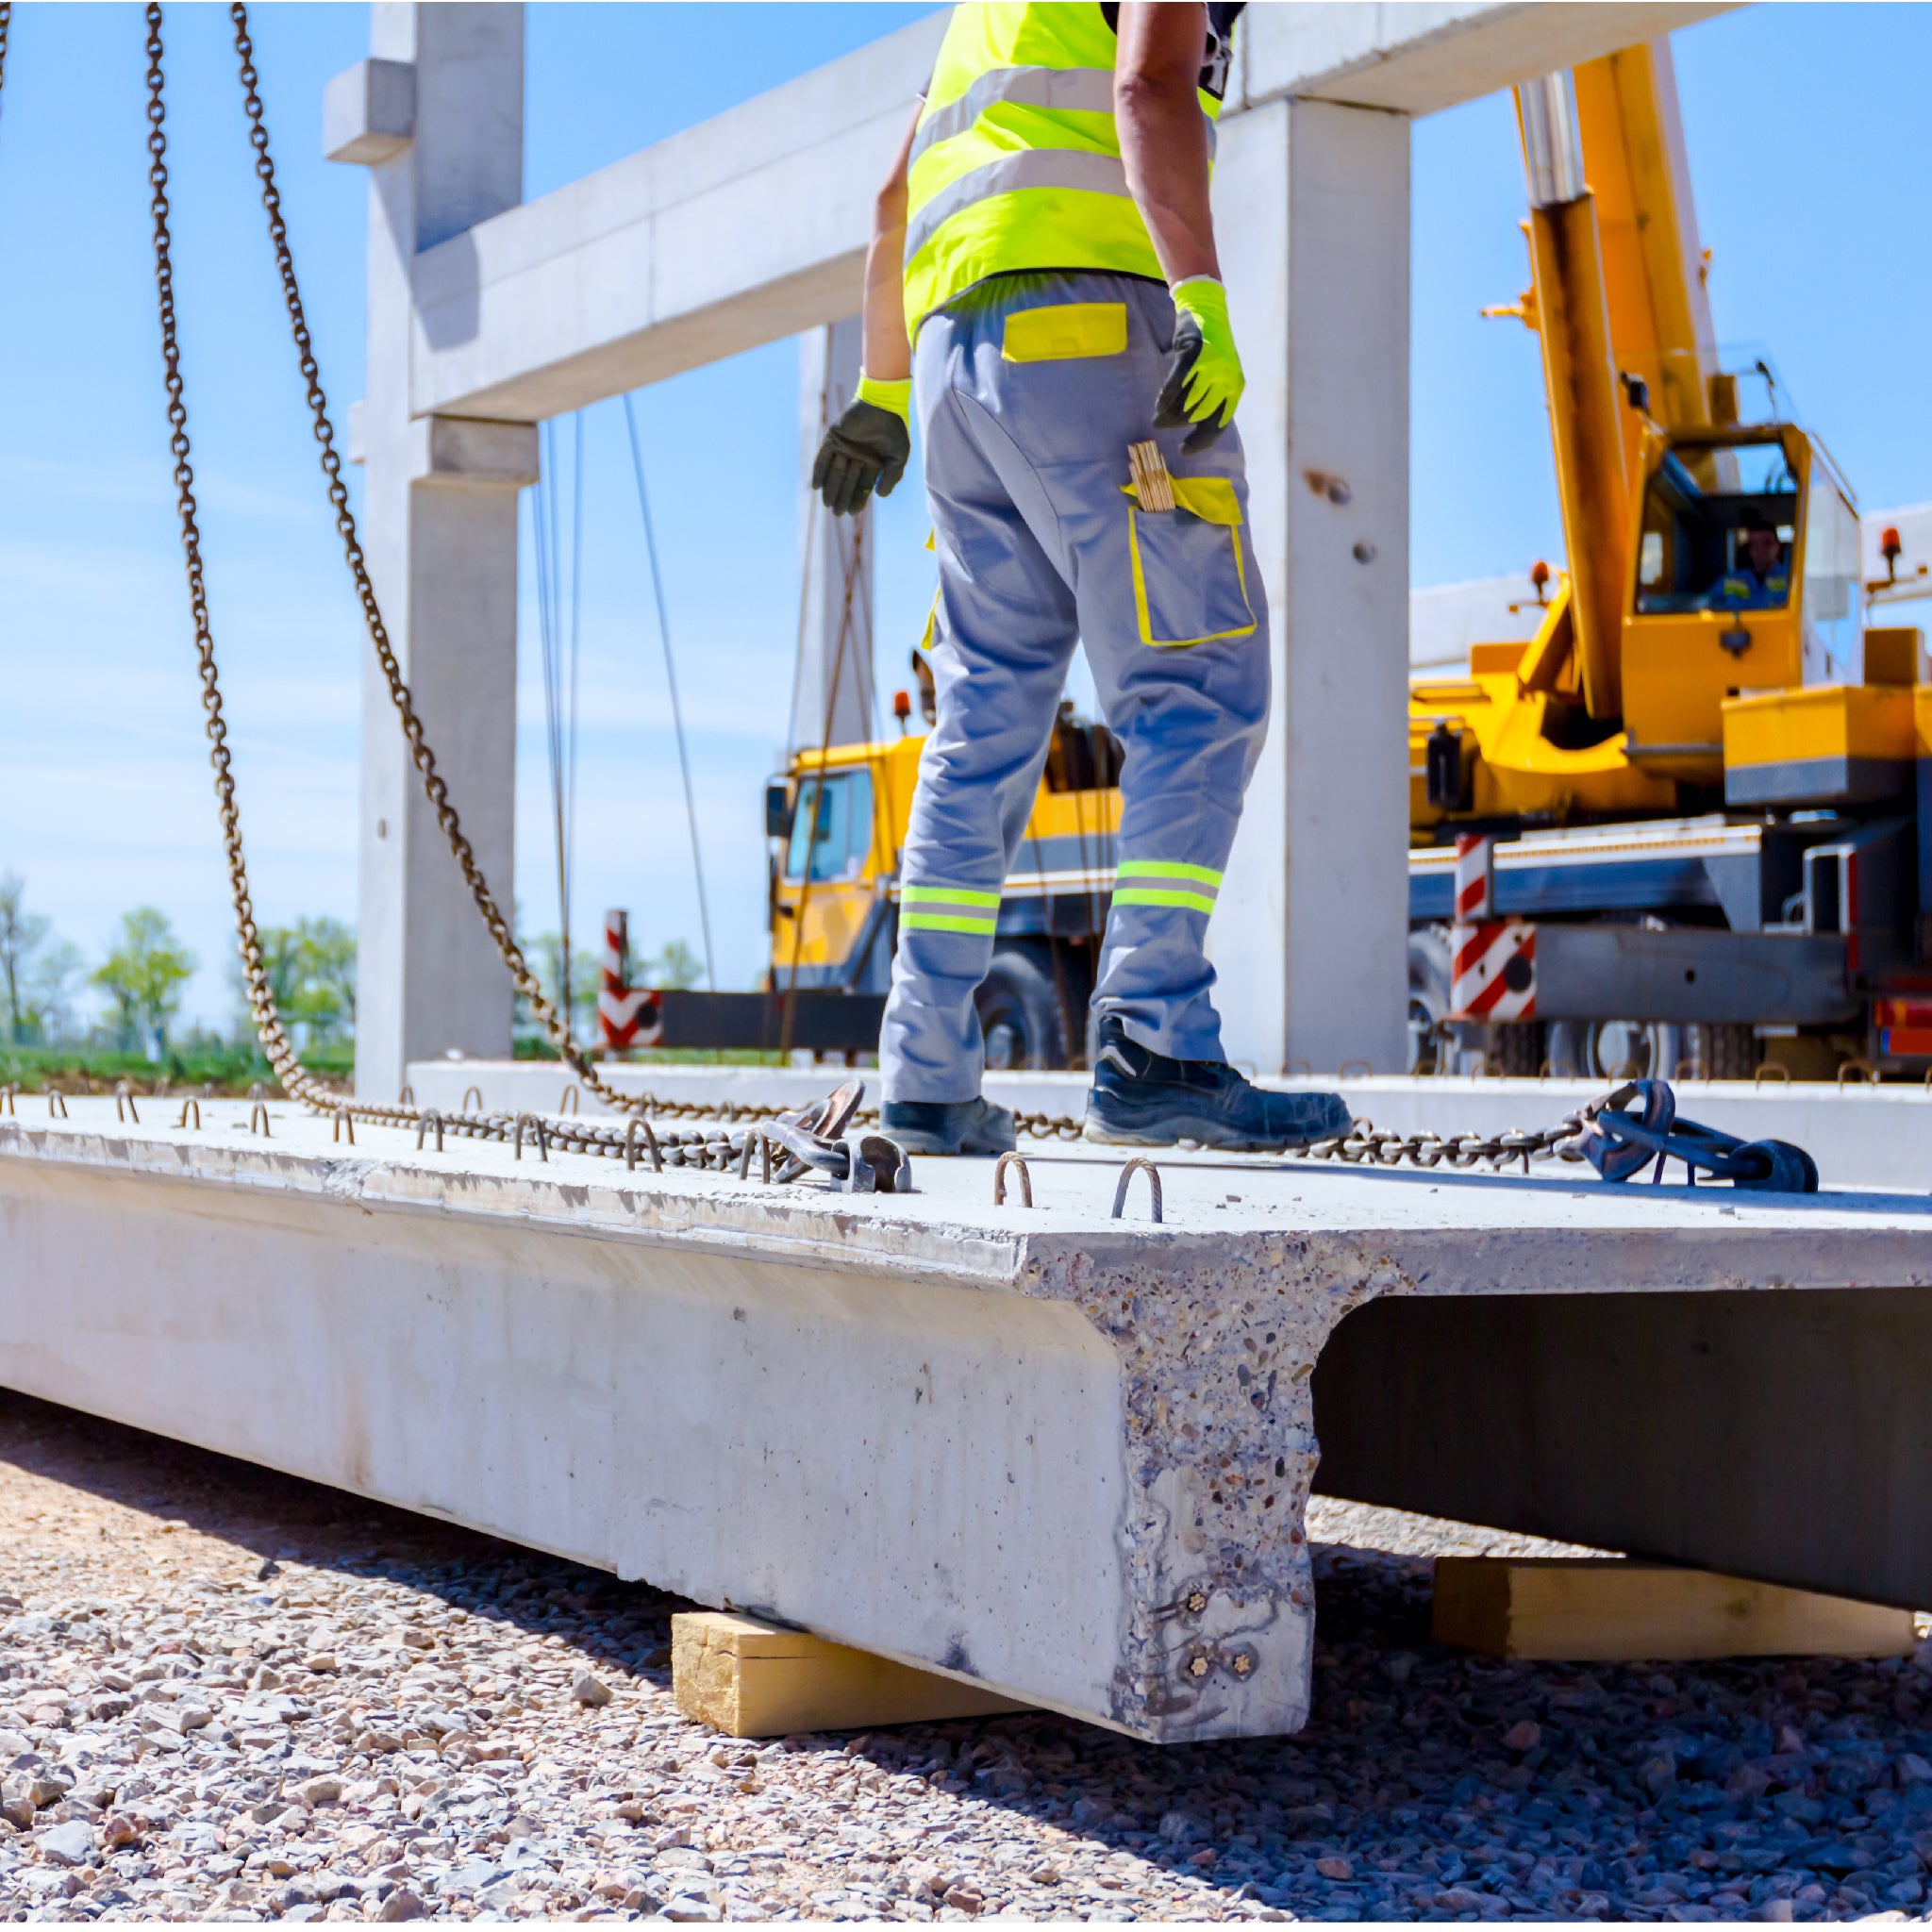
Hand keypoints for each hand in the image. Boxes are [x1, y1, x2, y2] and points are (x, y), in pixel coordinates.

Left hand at [811, 383, 910, 516]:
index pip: (862, 486)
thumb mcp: (898, 457)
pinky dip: (819, 471)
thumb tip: (880, 496)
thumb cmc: (894, 429)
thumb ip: (892, 477)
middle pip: (846, 483)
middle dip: (842, 498)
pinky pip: (823, 457)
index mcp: (872, 463)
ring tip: (827, 504)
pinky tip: (816, 486)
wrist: (882, 404)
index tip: (851, 513)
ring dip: (830, 489)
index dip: (857, 500)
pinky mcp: (833, 438)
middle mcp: (857, 457)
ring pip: (834, 473)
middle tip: (837, 514)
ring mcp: (844, 447)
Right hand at [1154, 277, 1244, 453]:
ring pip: (1186, 400)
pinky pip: (1177, 382)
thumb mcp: (1218, 376)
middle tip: (1162, 425)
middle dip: (1178, 425)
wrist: (1205, 310)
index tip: (1184, 451)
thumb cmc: (1210, 349)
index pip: (1218, 424)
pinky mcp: (1194, 352)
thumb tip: (1188, 427)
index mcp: (1235, 388)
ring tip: (1158, 416)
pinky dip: (1167, 396)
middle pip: (1198, 414)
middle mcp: (1226, 378)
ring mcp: (1211, 365)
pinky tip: (1159, 404)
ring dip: (1168, 413)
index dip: (1201, 441)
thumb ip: (1209, 399)